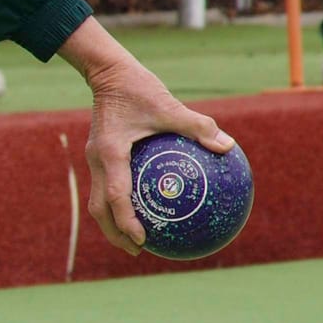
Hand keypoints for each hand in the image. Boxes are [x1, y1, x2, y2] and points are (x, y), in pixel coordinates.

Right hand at [61, 19, 238, 255]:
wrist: (108, 72)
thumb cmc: (139, 88)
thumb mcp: (170, 105)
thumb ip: (198, 126)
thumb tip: (228, 146)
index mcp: (111, 152)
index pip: (116, 196)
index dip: (126, 221)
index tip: (142, 239)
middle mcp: (98, 161)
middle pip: (99, 208)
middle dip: (115, 233)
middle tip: (137, 249)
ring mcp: (95, 159)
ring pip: (98, 200)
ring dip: (113, 222)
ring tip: (134, 238)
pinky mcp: (98, 154)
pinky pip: (107, 184)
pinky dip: (118, 201)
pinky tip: (142, 204)